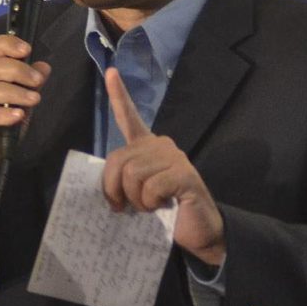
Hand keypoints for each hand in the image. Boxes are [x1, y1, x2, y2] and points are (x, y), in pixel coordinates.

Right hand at [0, 35, 51, 208]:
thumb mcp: (15, 106)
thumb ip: (26, 86)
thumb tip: (44, 67)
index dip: (8, 44)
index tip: (28, 50)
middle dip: (19, 71)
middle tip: (38, 82)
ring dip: (15, 93)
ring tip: (34, 100)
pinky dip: (2, 114)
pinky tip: (18, 116)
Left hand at [102, 67, 225, 265]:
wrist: (198, 232)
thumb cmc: (164, 213)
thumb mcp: (137, 194)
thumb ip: (123, 181)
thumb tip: (108, 188)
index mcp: (147, 148)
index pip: (130, 117)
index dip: (119, 96)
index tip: (111, 72)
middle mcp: (161, 145)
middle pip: (118, 159)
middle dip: (113, 189)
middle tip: (124, 207)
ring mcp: (174, 157)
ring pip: (132, 174)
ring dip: (135, 200)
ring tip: (151, 207)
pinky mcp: (184, 173)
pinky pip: (150, 186)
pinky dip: (150, 203)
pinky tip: (164, 206)